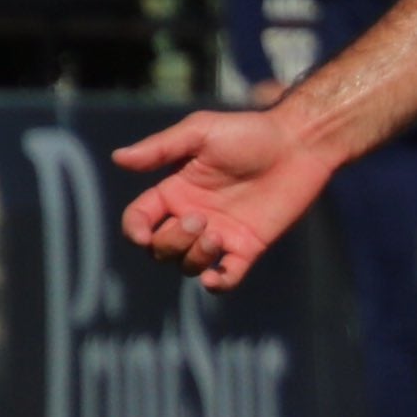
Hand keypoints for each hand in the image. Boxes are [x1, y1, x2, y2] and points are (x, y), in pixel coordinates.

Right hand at [114, 108, 339, 290]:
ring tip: (216, 235)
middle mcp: (193, 216)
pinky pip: (226, 278)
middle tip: (198, 219)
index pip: (139, 220)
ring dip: (193, 257)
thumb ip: (161, 148)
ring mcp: (221, 234)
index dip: (134, 230)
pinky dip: (218, 284)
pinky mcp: (249, 246)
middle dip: (170, 242)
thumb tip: (118, 158)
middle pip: (160, 249)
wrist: (299, 144)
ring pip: (188, 265)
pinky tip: (217, 277)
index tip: (143, 233)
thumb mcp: (200, 132)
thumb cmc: (250, 132)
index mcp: (175, 191)